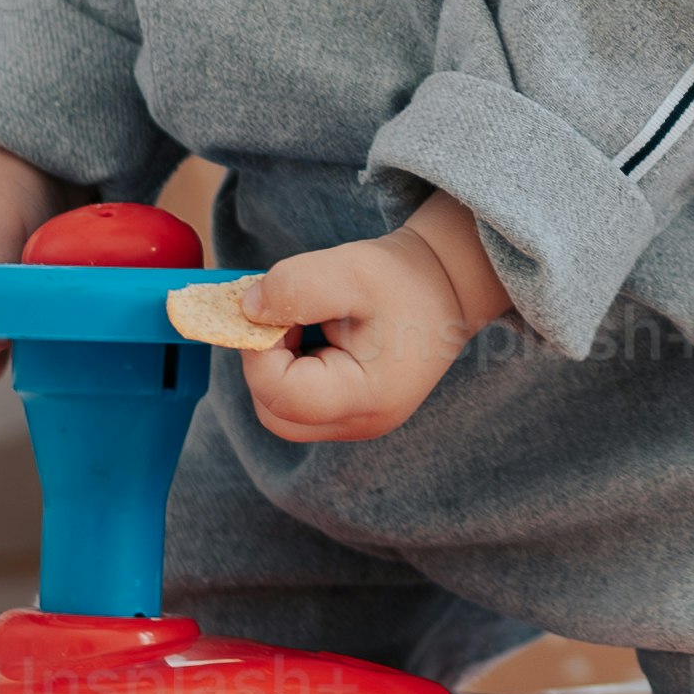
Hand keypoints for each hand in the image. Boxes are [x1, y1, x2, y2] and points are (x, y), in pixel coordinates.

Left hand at [218, 193, 507, 445]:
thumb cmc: (406, 279)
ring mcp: (357, 422)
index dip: (259, 348)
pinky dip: (291, 368)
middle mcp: (361, 423)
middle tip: (288, 317)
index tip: (275, 307)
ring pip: (282, 410)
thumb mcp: (351, 270)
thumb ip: (295, 288)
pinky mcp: (351, 411)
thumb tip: (246, 311)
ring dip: (276, 365)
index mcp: (366, 398)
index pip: (279, 393)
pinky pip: (300, 403)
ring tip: (305, 324)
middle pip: (275, 411)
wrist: (448, 284)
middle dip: (265, 361)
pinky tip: (315, 334)